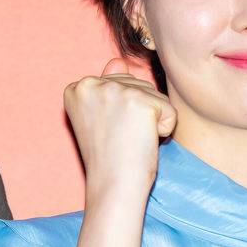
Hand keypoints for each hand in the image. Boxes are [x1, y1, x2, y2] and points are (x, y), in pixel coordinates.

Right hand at [63, 57, 176, 195]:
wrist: (114, 186)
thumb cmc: (109, 158)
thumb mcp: (102, 118)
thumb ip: (109, 86)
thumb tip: (118, 60)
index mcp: (77, 88)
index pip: (119, 83)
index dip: (121, 114)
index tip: (108, 133)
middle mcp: (92, 83)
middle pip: (138, 86)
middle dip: (139, 115)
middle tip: (122, 140)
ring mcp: (116, 90)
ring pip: (155, 96)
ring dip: (153, 122)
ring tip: (132, 141)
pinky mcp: (140, 101)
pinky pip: (169, 110)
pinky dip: (165, 130)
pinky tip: (145, 142)